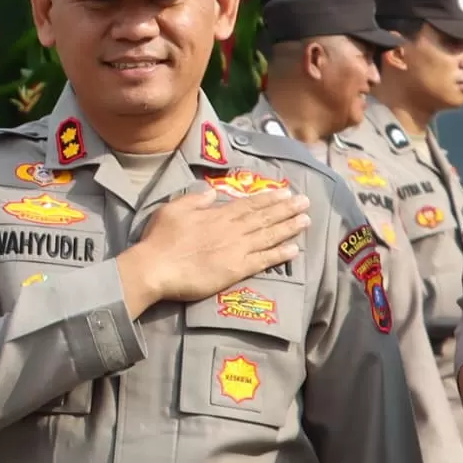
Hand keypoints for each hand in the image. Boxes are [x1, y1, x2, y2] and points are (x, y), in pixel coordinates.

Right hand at [119, 183, 309, 311]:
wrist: (155, 268)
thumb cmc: (160, 239)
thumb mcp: (173, 209)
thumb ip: (195, 200)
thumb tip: (211, 192)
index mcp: (217, 215)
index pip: (248, 204)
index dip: (269, 198)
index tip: (285, 192)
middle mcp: (231, 230)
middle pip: (264, 217)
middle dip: (286, 209)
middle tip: (306, 202)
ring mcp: (236, 250)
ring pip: (268, 236)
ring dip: (289, 228)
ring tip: (306, 220)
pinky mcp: (236, 270)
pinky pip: (263, 261)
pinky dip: (279, 254)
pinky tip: (294, 250)